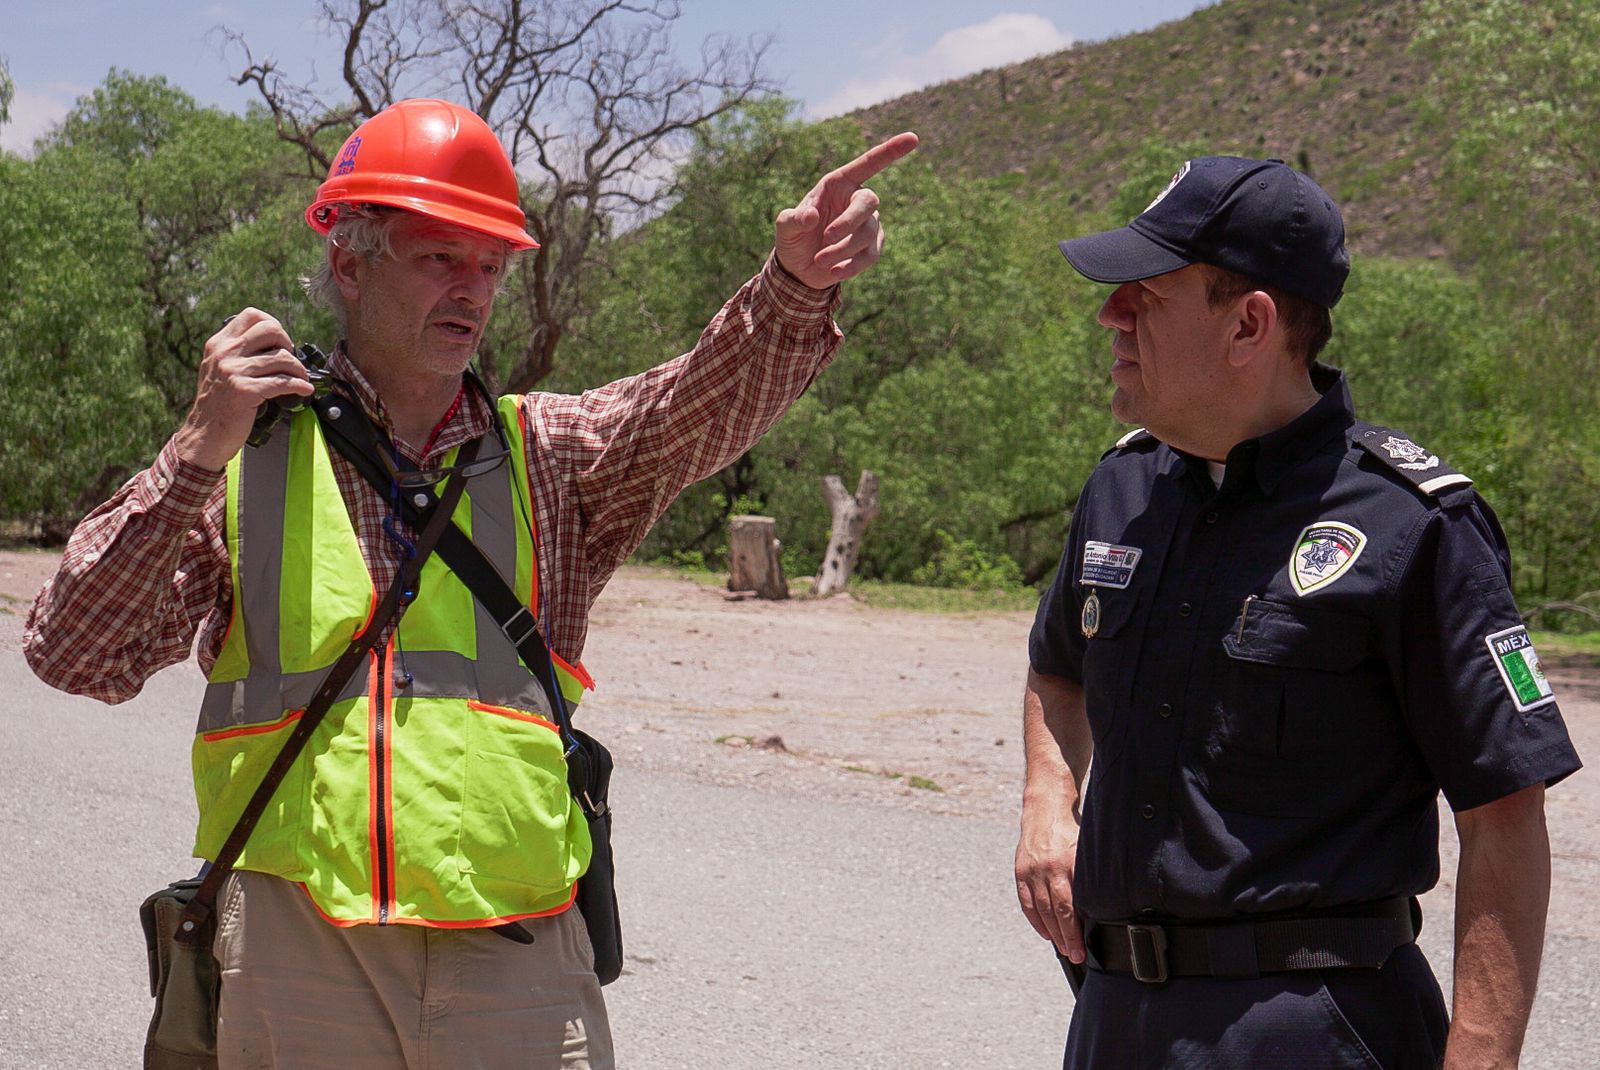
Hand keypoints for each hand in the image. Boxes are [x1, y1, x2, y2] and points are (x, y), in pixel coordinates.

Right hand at [172, 309, 314, 470]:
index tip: (281, 343)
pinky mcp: (244, 391)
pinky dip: (299, 386)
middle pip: (271, 329)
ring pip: (282, 358)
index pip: (251, 315)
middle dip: (289, 344)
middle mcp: (224, 353)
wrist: (204, 435)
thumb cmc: (217, 405)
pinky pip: (283, 382)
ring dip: (299, 370)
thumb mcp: (219, 370)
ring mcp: (233, 371)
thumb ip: (238, 353)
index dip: (274, 325)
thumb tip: (275, 343)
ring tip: (301, 379)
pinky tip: (304, 390)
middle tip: (291, 361)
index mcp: (219, 344)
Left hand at [774, 131, 918, 288]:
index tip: (914, 138)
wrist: (799, 269)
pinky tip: (833, 271)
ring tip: (819, 260)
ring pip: (867, 233)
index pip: (868, 164)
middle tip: (826, 237)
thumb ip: (793, 219)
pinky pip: (870, 256)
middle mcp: (856, 200)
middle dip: (849, 221)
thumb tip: (811, 216)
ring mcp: (868, 224)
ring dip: (842, 249)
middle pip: (869, 202)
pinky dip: (851, 265)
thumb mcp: (785, 227)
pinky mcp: (872, 248)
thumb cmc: (793, 239)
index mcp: (839, 184)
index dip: (890, 151)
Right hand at [1015, 794, 1086, 962]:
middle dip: (1065, 938)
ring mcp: (1031, 870)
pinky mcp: (1020, 870)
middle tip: (1075, 956)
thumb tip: (1101, 907)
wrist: (1045, 809)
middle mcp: (1047, 868)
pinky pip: (1026, 901)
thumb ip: (1089, 877)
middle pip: (1055, 912)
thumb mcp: (1086, 850)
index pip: (1070, 907)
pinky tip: (1045, 932)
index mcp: (1066, 863)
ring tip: (1062, 949)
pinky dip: (1035, 919)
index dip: (1074, 932)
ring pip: (1040, 910)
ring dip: (1051, 933)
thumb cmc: (1072, 831)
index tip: (1081, 950)